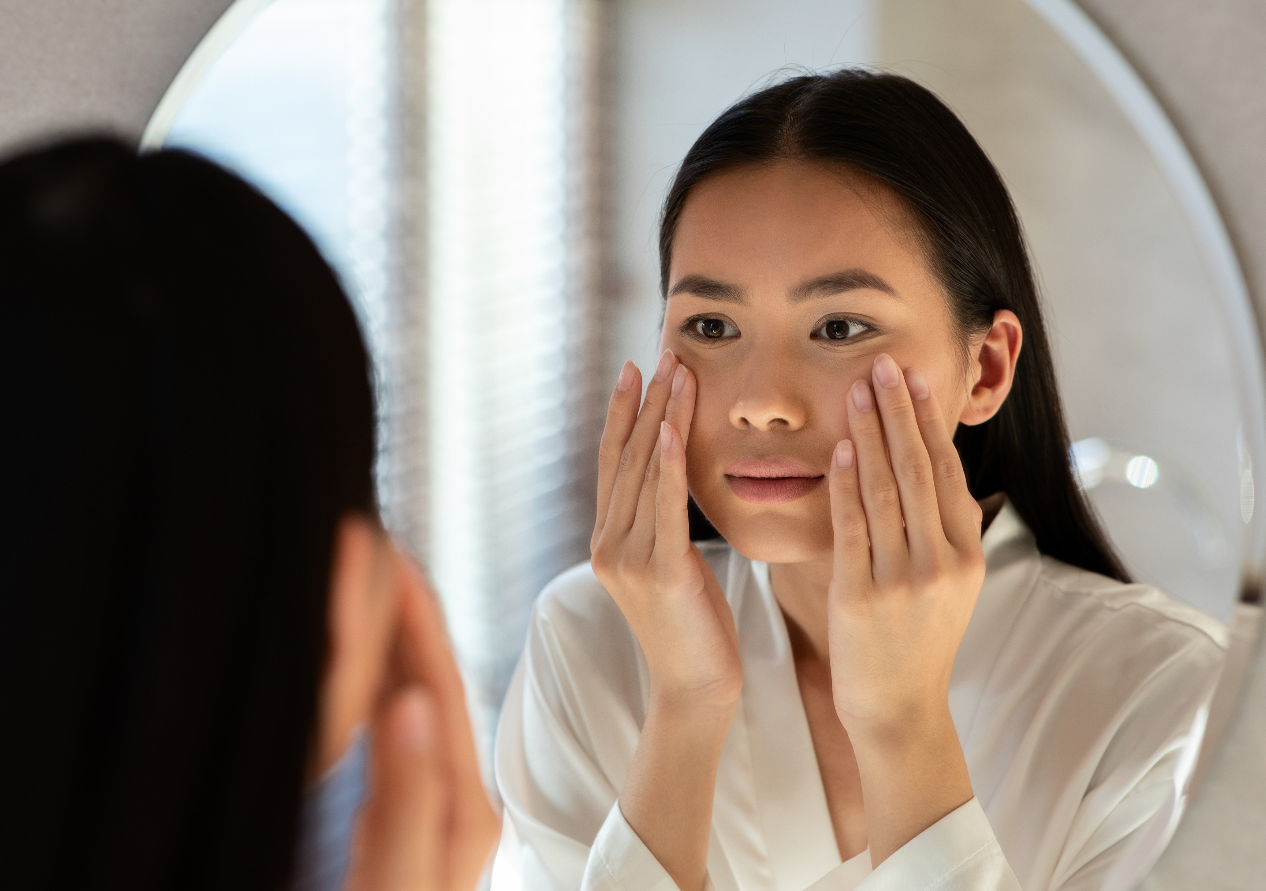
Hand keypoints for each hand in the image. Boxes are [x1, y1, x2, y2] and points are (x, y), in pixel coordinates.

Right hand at [343, 560, 500, 890]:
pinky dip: (372, 699)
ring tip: (357, 592)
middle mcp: (453, 804)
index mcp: (459, 807)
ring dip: (387, 650)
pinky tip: (353, 680)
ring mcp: (429, 818)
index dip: (413, 619)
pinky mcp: (402, 833)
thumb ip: (408, 801)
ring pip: (408, 711)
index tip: (389, 553)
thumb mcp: (402, 878)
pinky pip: (391, 747)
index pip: (435, 687)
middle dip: (400, 619)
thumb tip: (413, 702)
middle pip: (428, 688)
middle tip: (372, 551)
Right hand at [590, 350, 741, 708]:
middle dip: (647, 402)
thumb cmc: (694, 628)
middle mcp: (609, 544)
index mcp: (610, 540)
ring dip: (662, 418)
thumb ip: (663, 526)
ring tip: (677, 373)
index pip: (616, 462)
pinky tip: (673, 429)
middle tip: (665, 353)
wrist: (695, 689)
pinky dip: (667, 465)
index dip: (624, 413)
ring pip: (645, 472)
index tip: (637, 369)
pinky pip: (664, 507)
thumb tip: (675, 483)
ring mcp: (627, 558)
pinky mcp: (658, 573)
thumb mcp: (672, 567)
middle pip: (628, 457)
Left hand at [826, 353, 981, 863]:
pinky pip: (854, 526)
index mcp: (967, 554)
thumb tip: (931, 471)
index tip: (916, 378)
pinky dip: (847, 483)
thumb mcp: (947, 585)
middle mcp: (942, 561)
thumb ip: (940, 531)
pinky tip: (840, 447)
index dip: (930, 421)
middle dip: (900, 411)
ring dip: (871, 433)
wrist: (898, 710)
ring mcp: (904, 578)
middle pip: (919, 469)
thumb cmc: (915, 642)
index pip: (947, 472)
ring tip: (858, 388)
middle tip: (884, 362)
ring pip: (887, 488)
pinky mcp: (863, 595)